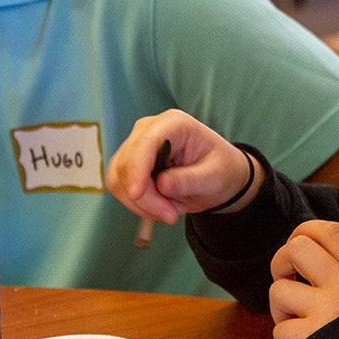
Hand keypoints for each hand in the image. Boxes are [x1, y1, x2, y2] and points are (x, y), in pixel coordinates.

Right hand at [106, 109, 262, 222]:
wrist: (218, 175)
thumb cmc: (220, 168)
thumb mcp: (214, 177)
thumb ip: (189, 180)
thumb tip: (161, 185)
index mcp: (174, 123)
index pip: (146, 142)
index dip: (137, 168)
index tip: (137, 194)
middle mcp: (149, 130)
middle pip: (127, 164)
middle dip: (145, 197)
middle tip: (171, 215)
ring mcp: (136, 146)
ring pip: (119, 180)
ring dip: (142, 204)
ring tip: (172, 210)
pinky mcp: (129, 164)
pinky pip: (121, 188)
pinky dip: (138, 204)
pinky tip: (161, 207)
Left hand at [268, 220, 338, 338]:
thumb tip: (313, 260)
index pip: (330, 231)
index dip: (306, 230)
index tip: (298, 244)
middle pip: (296, 248)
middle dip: (281, 262)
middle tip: (288, 280)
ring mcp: (326, 310)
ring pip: (278, 290)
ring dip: (280, 309)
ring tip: (295, 322)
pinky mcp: (312, 337)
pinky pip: (280, 331)